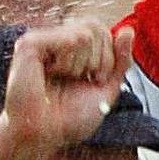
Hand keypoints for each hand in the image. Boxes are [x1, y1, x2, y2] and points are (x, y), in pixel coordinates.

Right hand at [0, 21, 133, 157]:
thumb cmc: (68, 118)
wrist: (45, 133)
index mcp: (71, 49)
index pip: (102, 31)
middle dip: (101, 59)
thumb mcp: (106, 88)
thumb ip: (120, 60)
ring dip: (84, 64)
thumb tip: (128, 30)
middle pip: (95, 26)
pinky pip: (70, 37)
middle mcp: (55, 41)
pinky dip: (71, 60)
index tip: (97, 80)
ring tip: (66, 79)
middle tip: (85, 80)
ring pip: (85, 33)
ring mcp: (42, 41)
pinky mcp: (30, 44)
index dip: (109, 56)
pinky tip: (53, 73)